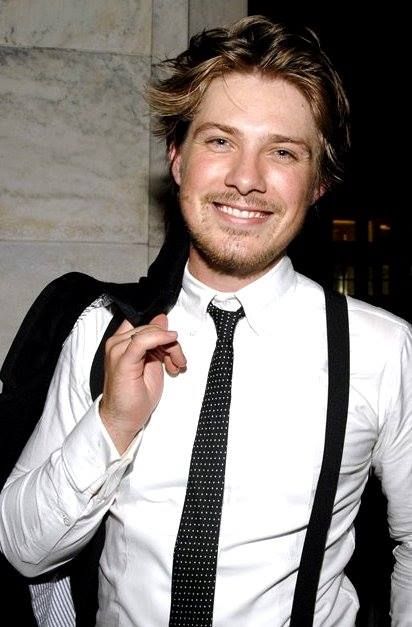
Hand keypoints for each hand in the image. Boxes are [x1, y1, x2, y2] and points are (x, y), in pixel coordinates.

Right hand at [99, 314, 185, 452]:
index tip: (173, 348)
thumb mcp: (152, 363)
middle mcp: (118, 343)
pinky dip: (159, 338)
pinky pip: (142, 340)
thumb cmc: (134, 397)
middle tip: (177, 362)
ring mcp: (117, 350)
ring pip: (151, 332)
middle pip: (152, 328)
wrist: (123, 419)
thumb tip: (162, 319)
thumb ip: (156, 341)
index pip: (147, 324)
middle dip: (170, 343)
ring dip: (170, 347)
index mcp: (123, 343)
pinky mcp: (122, 359)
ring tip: (174, 366)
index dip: (163, 332)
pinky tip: (171, 342)